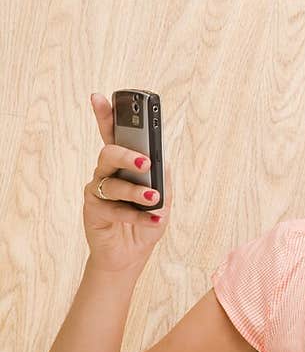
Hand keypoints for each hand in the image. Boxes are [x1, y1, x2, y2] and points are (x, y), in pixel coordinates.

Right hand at [84, 94, 171, 273]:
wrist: (131, 255)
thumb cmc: (145, 221)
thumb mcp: (163, 197)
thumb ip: (161, 175)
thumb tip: (159, 157)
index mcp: (124, 163)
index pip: (112, 134)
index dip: (104, 114)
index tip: (100, 97)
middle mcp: (107, 172)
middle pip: (109, 152)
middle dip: (127, 154)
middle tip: (145, 162)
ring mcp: (98, 189)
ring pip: (112, 181)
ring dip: (136, 191)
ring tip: (154, 198)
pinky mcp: (93, 210)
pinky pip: (115, 208)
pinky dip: (137, 216)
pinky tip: (153, 219)